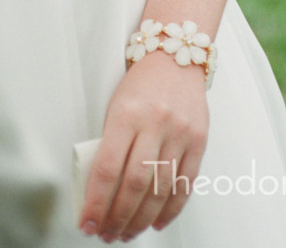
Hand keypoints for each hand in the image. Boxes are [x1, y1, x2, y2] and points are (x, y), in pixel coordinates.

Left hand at [79, 53, 208, 239]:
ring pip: (160, 189)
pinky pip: (186, 182)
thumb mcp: (117, 107)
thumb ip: (110, 145)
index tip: (86, 224)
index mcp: (127, 114)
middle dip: (117, 218)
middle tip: (107, 234)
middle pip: (134, 184)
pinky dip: (171, 209)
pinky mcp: (199, 138)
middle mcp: (155, 123)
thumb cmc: (141, 84)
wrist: (177, 55)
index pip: (107, 169)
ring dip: (142, 219)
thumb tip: (99, 194)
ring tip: (128, 233)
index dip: (95, 203)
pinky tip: (157, 222)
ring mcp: (180, 131)